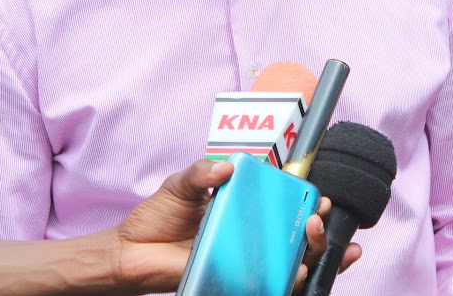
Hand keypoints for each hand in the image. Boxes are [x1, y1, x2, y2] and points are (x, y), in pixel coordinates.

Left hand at [102, 159, 360, 294]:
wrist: (131, 251)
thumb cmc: (158, 214)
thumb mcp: (181, 183)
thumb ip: (202, 172)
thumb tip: (226, 168)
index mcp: (241, 208)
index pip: (282, 205)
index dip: (307, 201)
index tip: (321, 196)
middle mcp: (249, 236)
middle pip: (295, 237)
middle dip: (317, 227)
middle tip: (318, 214)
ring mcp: (244, 260)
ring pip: (290, 263)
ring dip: (311, 253)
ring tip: (313, 238)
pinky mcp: (234, 282)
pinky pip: (266, 284)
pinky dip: (287, 281)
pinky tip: (297, 272)